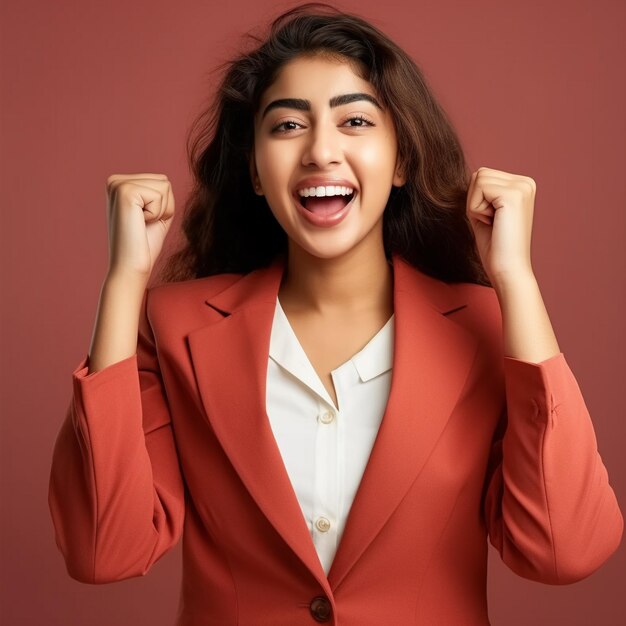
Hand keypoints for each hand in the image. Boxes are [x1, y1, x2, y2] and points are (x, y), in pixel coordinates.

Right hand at [105, 173, 174, 280]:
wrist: (130, 267)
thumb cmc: (144, 245)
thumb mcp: (156, 213)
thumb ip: (159, 194)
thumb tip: (165, 180)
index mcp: (120, 184)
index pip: (162, 182)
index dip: (163, 206)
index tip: (145, 222)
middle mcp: (115, 181)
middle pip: (164, 181)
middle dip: (163, 207)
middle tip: (144, 225)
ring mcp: (118, 184)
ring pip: (164, 186)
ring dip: (160, 210)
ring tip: (141, 224)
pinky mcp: (125, 191)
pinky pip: (160, 195)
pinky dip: (157, 214)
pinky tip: (139, 224)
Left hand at [466, 167, 535, 284]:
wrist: (508, 269)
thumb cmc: (495, 247)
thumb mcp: (486, 212)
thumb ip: (481, 193)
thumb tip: (471, 175)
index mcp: (522, 185)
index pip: (482, 176)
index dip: (476, 200)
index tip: (492, 221)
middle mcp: (526, 182)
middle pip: (479, 174)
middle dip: (475, 201)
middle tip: (491, 223)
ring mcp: (522, 187)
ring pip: (478, 179)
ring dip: (476, 206)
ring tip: (493, 223)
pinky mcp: (514, 194)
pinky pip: (478, 189)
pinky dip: (477, 209)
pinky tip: (493, 223)